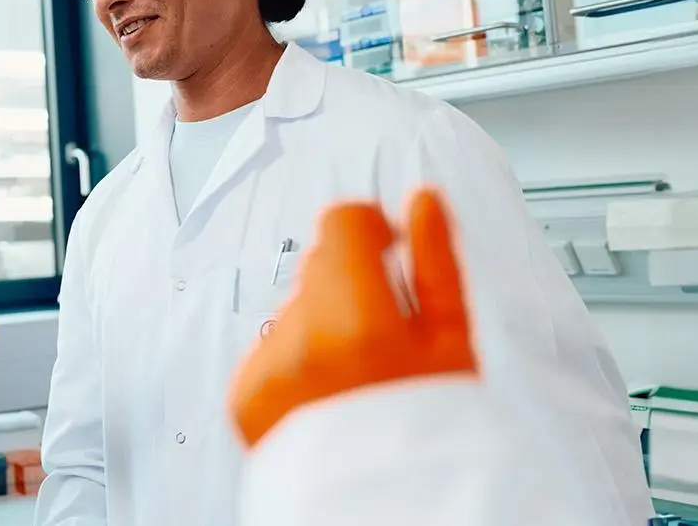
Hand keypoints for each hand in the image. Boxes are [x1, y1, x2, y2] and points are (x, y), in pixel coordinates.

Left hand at [228, 188, 477, 448]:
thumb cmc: (428, 430)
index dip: (371, 229)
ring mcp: (268, 367)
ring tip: (358, 377)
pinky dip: (296, 364)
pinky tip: (328, 396)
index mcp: (357, 320)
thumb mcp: (453, 344)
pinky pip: (270, 350)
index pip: (342, 223)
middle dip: (351, 287)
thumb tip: (423, 202)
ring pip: (294, 310)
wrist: (384, 504)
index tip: (388, 248)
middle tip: (384, 336)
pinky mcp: (244, 393)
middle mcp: (302, 339)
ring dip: (323, 328)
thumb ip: (435, 262)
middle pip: (319, 268)